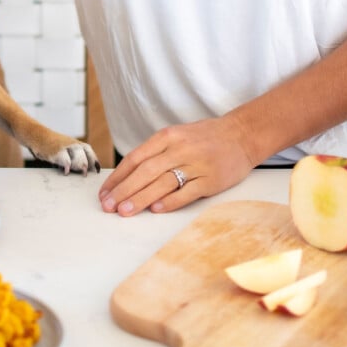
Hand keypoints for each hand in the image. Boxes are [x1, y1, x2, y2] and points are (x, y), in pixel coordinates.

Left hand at [98, 116, 255, 214]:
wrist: (242, 135)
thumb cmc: (205, 137)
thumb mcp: (177, 135)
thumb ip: (155, 152)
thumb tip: (127, 176)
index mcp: (168, 136)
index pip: (135, 158)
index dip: (117, 176)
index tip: (105, 192)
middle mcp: (180, 149)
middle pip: (145, 172)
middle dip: (123, 190)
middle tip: (108, 206)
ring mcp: (196, 164)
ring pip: (162, 183)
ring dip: (140, 198)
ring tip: (124, 211)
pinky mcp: (211, 180)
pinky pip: (186, 192)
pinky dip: (169, 201)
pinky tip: (155, 209)